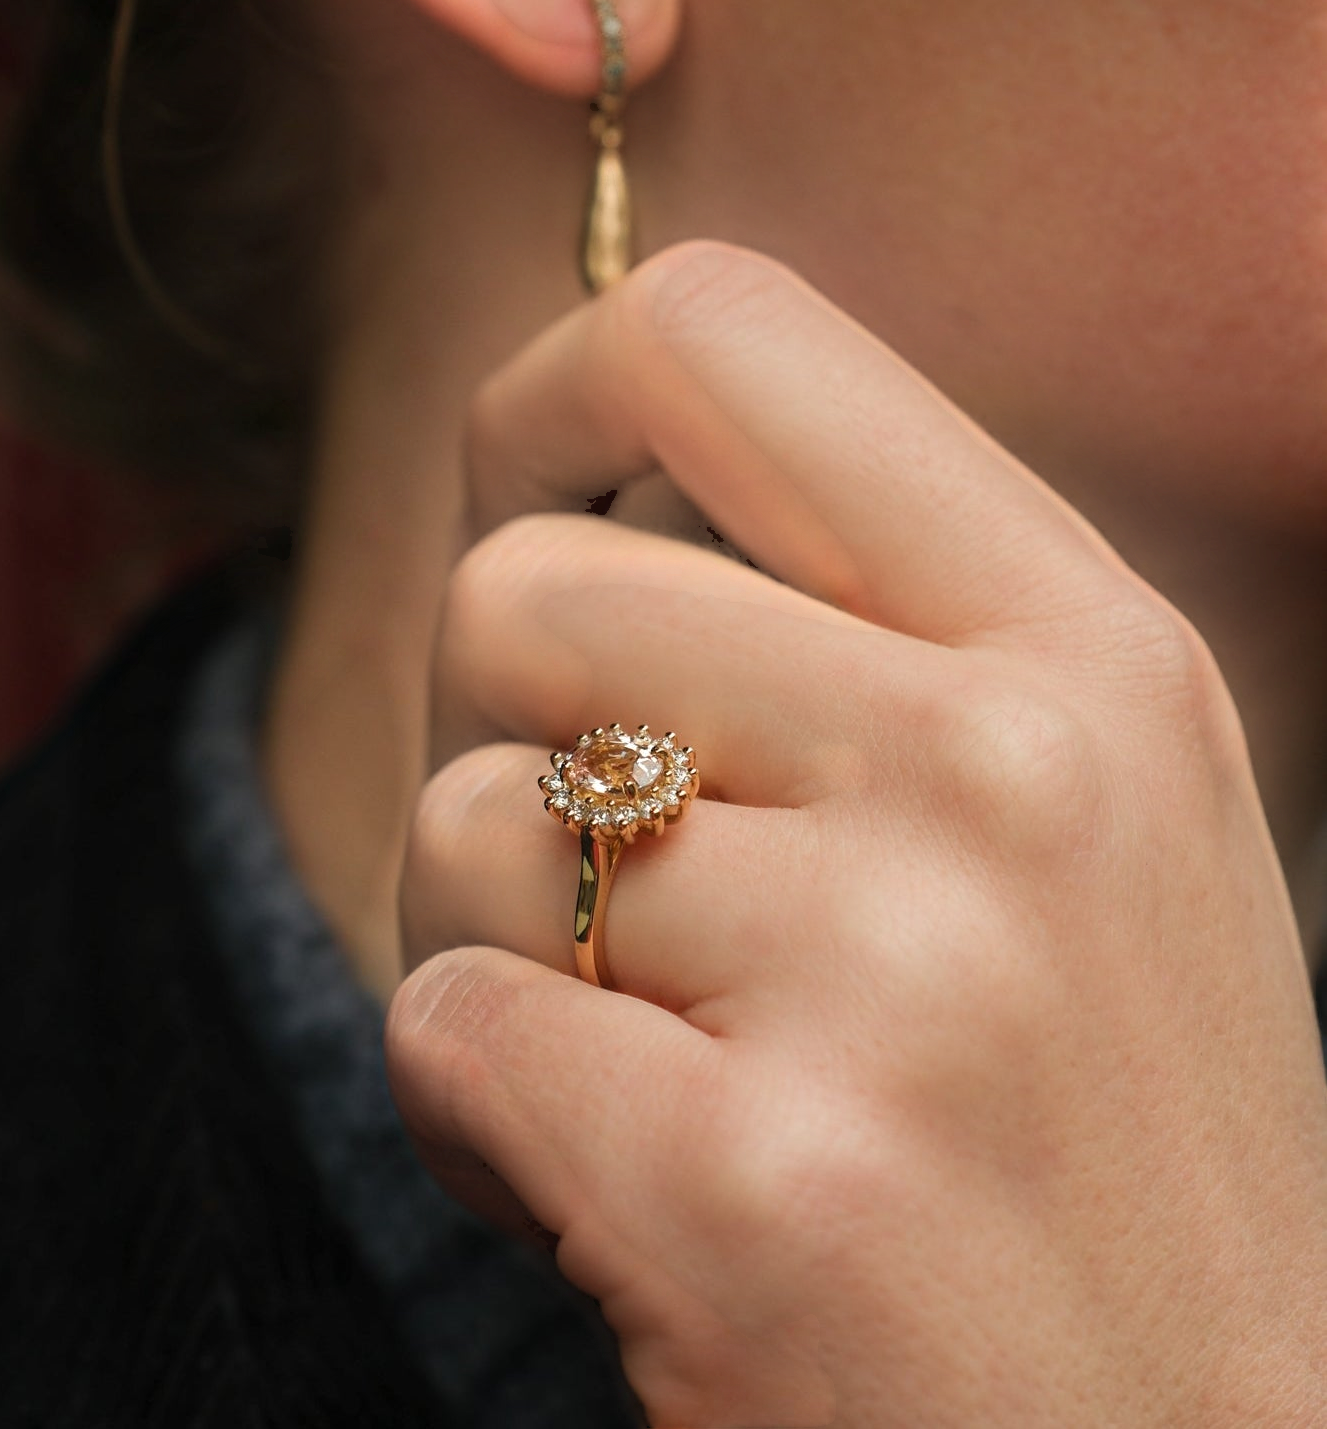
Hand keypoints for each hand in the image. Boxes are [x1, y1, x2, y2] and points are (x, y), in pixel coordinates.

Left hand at [385, 242, 1326, 1425]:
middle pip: (520, 598)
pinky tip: (602, 1190)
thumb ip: (848, 640)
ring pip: (462, 825)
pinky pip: (444, 1024)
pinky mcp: (766, 1182)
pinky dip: (466, 1113)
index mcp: (1082, 648)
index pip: (720, 337)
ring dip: (486, 951)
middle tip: (593, 895)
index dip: (546, 396)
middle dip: (494, 747)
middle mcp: (1010, 771)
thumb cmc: (1079, 1141)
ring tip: (638, 1064)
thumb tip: (574, 501)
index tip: (519, 503)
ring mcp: (903, 976)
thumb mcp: (1056, 827)